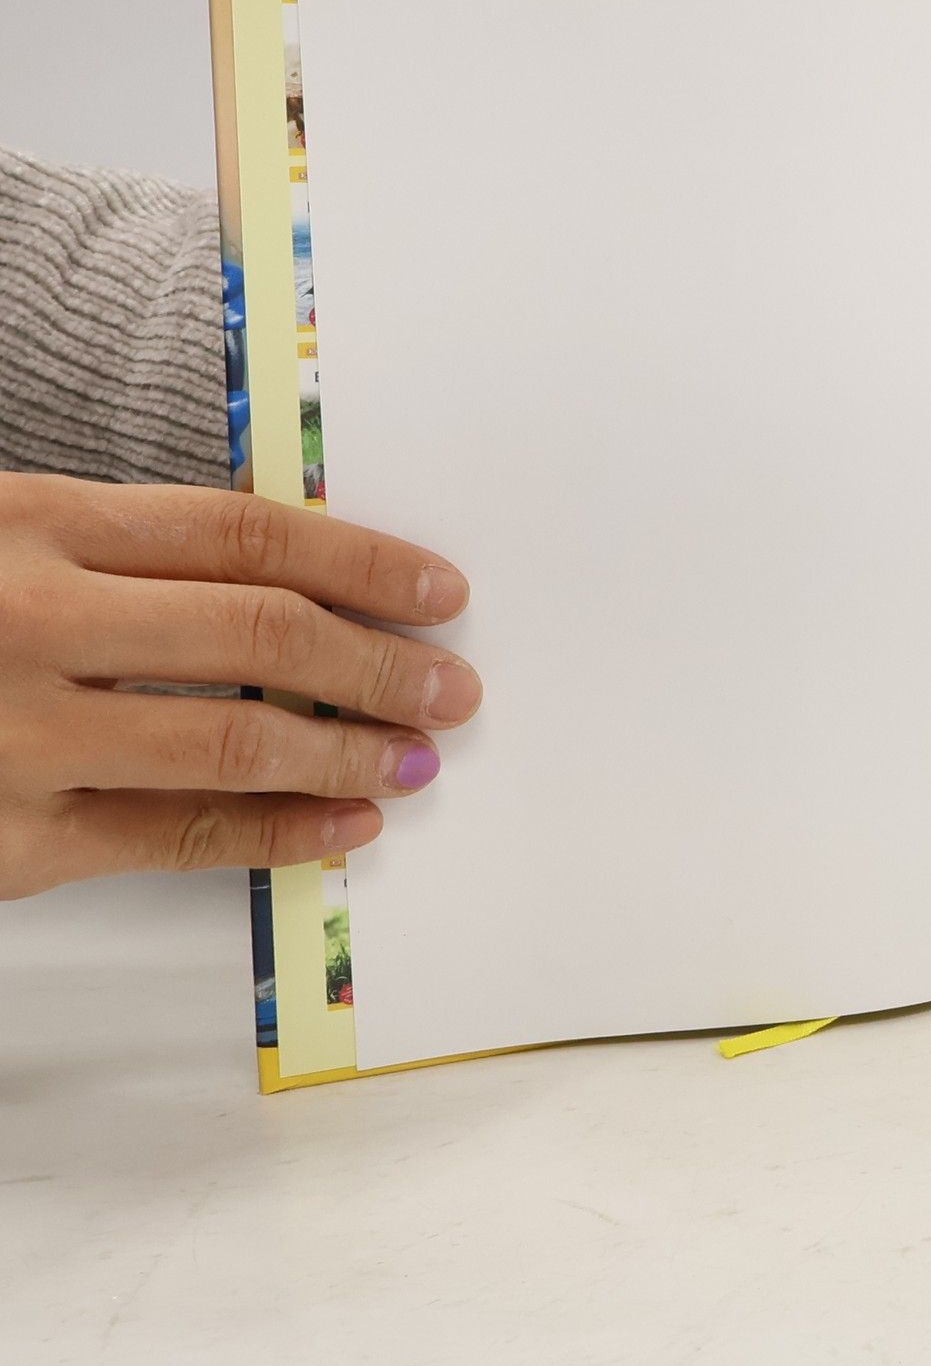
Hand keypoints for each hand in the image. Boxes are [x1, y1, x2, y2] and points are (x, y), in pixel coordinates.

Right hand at [0, 474, 480, 898]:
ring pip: (235, 741)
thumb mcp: (9, 547)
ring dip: (349, 752)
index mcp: (40, 526)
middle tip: (451, 689)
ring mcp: (20, 734)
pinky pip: (177, 836)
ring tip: (413, 758)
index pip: (245, 536)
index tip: (440, 594)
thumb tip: (304, 581)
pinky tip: (345, 822)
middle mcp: (33, 622)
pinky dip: (279, 832)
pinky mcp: (12, 839)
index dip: (362, 565)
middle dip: (380, 665)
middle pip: (261, 632)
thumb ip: (127, 557)